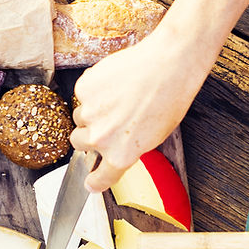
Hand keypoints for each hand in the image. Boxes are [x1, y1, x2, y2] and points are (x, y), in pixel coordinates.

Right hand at [70, 28, 206, 191]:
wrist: (168, 65)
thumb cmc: (169, 99)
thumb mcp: (154, 136)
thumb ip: (128, 148)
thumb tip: (116, 149)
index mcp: (120, 154)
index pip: (99, 179)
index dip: (94, 181)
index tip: (90, 182)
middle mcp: (101, 138)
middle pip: (78, 143)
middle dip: (88, 134)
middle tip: (106, 121)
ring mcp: (89, 113)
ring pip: (79, 117)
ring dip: (91, 111)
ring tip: (115, 98)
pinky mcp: (84, 89)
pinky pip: (82, 94)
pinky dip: (93, 90)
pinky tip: (113, 83)